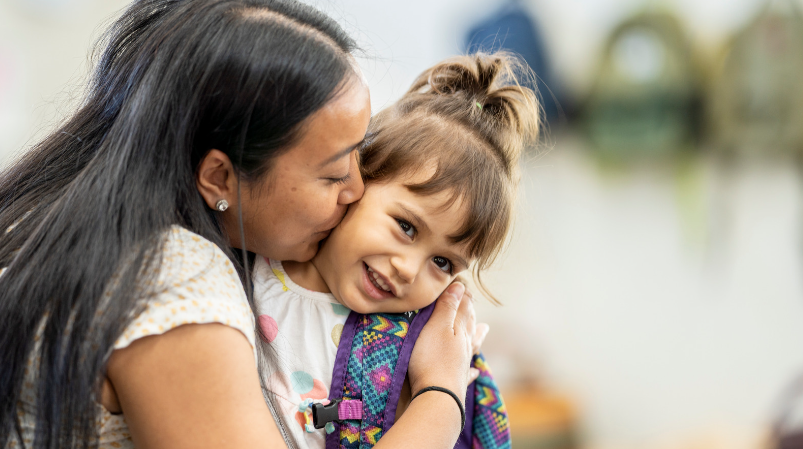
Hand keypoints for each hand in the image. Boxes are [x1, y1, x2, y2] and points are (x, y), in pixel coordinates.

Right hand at [408, 282, 474, 398]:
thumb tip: (460, 286)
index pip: (464, 309)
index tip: (463, 286)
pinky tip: (476, 371)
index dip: (463, 297)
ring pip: (472, 348)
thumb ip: (448, 307)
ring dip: (477, 337)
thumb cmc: (433, 359)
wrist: (437, 397)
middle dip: (471, 314)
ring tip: (484, 329)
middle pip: (470, 327)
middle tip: (474, 305)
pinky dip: (472, 371)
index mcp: (460, 332)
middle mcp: (465, 347)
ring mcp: (462, 366)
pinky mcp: (456, 383)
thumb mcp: (437, 326)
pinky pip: (467, 374)